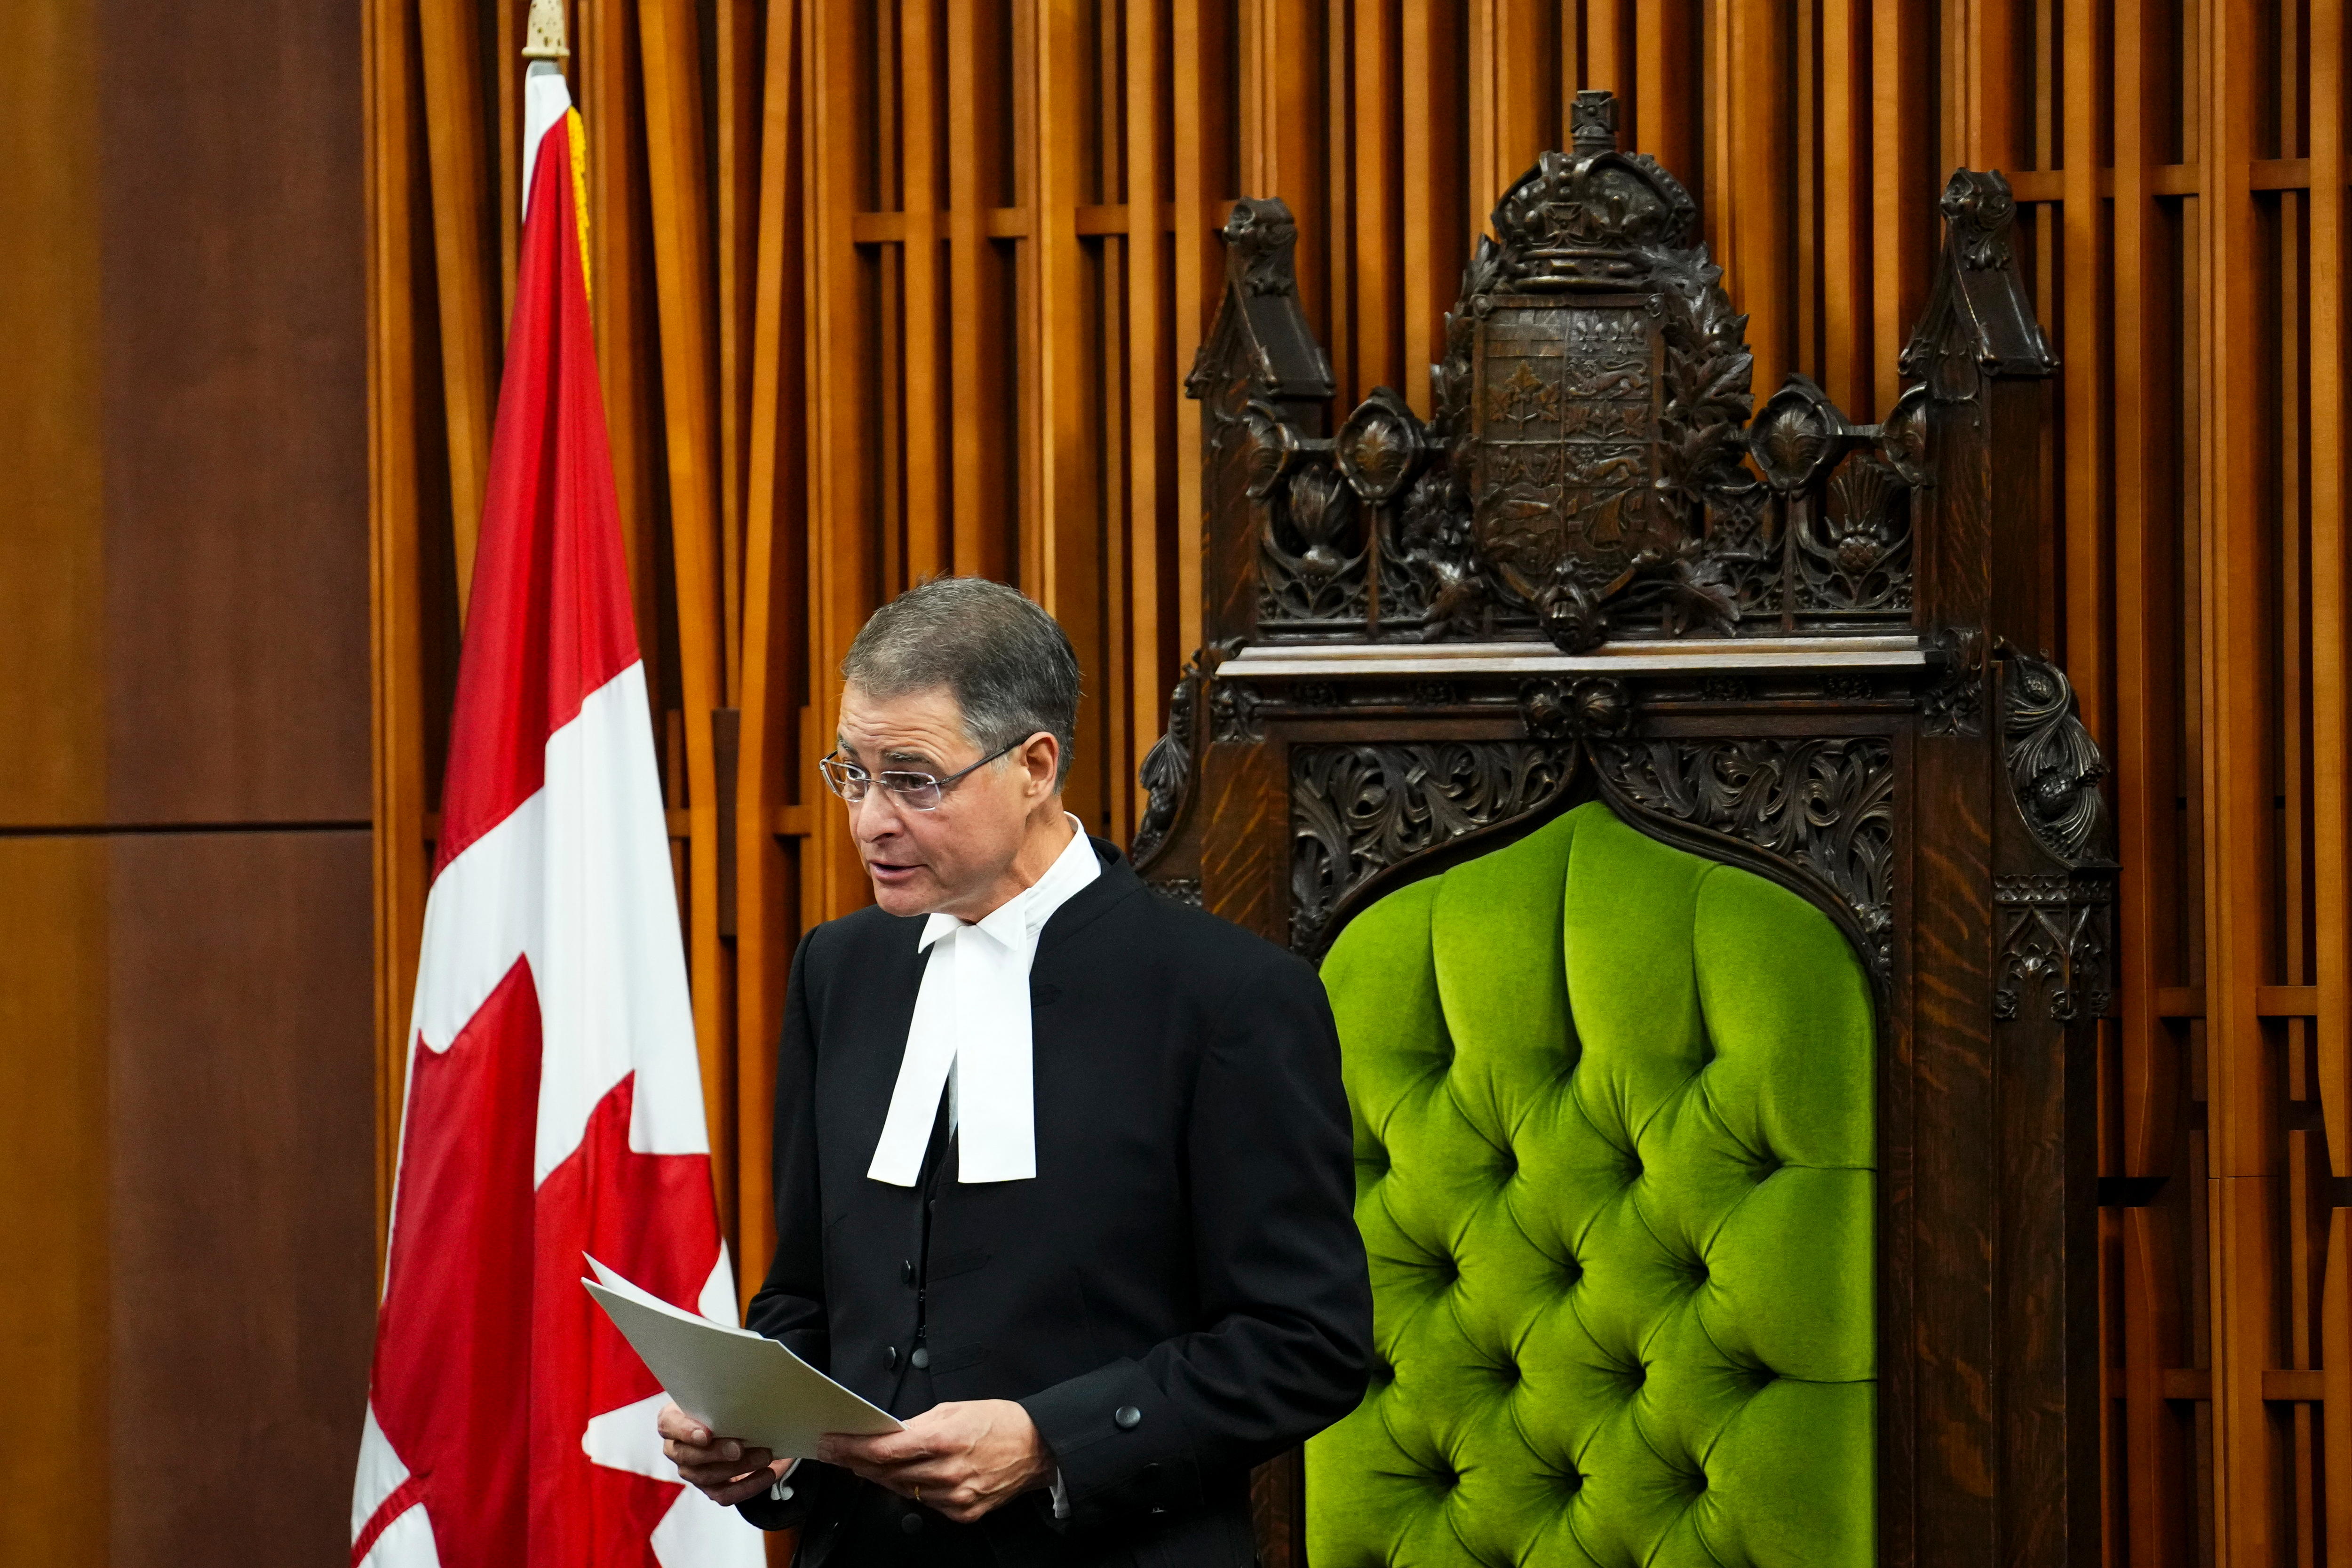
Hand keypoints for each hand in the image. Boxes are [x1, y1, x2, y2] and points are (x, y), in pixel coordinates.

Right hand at [658, 1401, 789, 1506]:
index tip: (706, 1434)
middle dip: (716, 1453)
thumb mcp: (720, 1397)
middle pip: (688, 1456)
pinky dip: (747, 1487)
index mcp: (672, 1420)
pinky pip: (724, 1495)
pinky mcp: (709, 1488)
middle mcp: (677, 1448)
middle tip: (740, 1448)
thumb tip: (749, 1402)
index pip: (668, 1425)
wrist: (737, 1425)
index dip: (685, 1431)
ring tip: (764, 1456)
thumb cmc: (723, 1406)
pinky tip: (766, 1474)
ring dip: (739, 1468)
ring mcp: (691, 1471)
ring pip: (706, 1476)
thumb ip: (724, 1400)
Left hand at [817, 1399, 1052, 1523]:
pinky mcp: (963, 1512)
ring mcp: (955, 1496)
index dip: (851, 1448)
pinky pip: (925, 1503)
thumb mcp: (955, 1409)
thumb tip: (888, 1434)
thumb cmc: (1001, 1423)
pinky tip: (906, 1477)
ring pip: (902, 1490)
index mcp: (944, 1440)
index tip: (832, 1443)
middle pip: (887, 1473)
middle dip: (858, 1462)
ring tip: (866, 1463)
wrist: (1039, 1447)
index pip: (883, 1451)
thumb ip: (918, 1424)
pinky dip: (912, 1489)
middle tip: (839, 1451)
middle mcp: (948, 1472)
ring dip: (881, 1477)